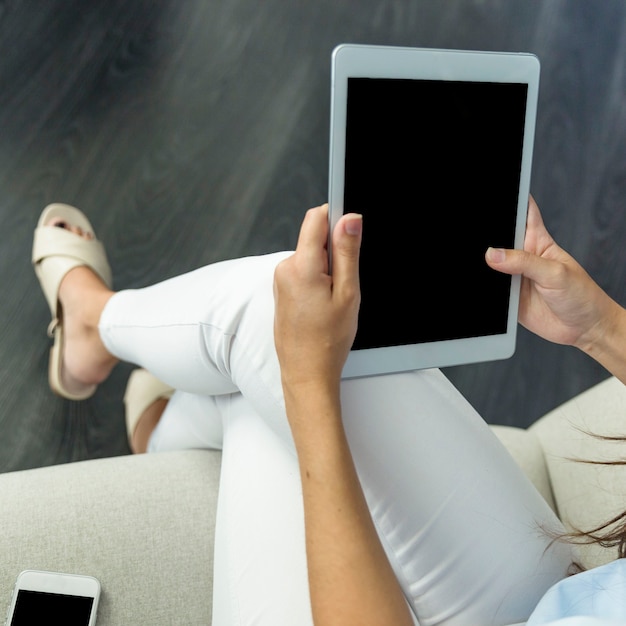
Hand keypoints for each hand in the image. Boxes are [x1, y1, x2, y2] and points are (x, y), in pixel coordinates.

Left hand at [273, 204, 361, 392]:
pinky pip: (302, 271)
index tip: (349, 234)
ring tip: (332, 300)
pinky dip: (316, 280)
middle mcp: (285, 269)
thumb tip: (350, 218)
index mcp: (302, 266)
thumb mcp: (348, 293)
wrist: (306, 372)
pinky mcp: (281, 289)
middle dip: (333, 253)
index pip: (316, 218)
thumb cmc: (328, 340)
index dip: (336, 218)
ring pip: (310, 256)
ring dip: (325, 269)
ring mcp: (280, 280)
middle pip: (314, 238)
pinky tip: (321, 305)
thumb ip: (347, 252)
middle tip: (343, 284)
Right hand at [485, 196, 618, 350]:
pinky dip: (481, 288)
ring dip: (481, 265)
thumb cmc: (581, 296)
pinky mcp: (506, 298)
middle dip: (486, 234)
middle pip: (498, 237)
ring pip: (488, 264)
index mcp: (537, 240)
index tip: (492, 193)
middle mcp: (521, 256)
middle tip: (476, 236)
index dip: (509, 199)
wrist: (583, 328)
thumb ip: (523, 262)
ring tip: (479, 265)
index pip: (522, 211)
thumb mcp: (555, 273)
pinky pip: (488, 290)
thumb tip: (492, 254)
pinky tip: (479, 286)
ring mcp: (512, 277)